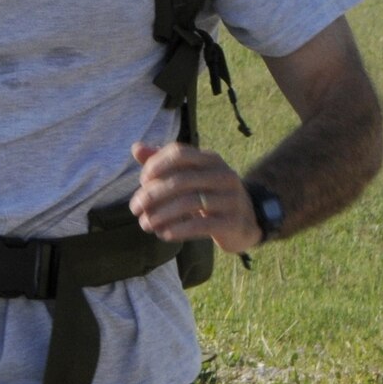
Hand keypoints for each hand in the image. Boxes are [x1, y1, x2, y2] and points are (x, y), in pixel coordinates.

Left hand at [130, 141, 260, 254]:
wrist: (247, 220)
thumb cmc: (210, 195)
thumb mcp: (191, 176)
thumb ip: (164, 162)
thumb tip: (136, 148)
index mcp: (211, 159)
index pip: (179, 153)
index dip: (156, 165)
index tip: (142, 182)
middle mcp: (223, 175)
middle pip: (180, 180)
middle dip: (152, 195)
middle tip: (135, 209)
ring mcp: (230, 199)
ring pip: (189, 203)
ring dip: (161, 215)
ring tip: (145, 225)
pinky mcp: (232, 222)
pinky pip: (201, 225)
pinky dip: (178, 230)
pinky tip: (163, 234)